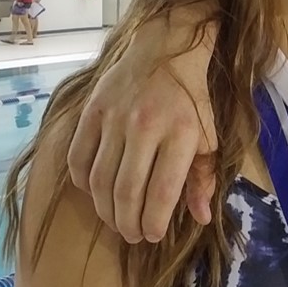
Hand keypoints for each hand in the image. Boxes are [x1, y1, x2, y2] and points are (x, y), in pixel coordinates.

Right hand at [68, 21, 217, 242]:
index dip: (154, 221)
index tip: (151, 236)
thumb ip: (204, 178)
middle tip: (131, 235)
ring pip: (100, 179)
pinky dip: (82, 182)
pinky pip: (78, 157)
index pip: (162, 191)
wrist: (165, 51)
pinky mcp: (92, 111)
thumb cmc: (192, 100)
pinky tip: (93, 193)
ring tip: (115, 220)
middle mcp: (146, 127)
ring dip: (105, 208)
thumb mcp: (209, 136)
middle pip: (127, 190)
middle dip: (127, 222)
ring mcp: (115, 118)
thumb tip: (202, 218)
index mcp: (181, 134)